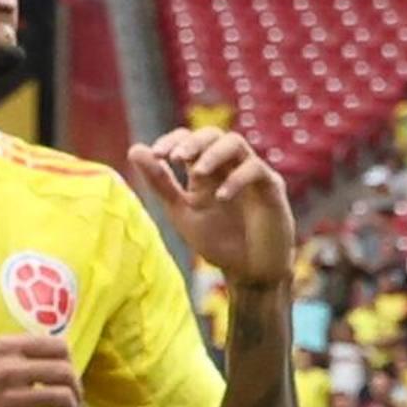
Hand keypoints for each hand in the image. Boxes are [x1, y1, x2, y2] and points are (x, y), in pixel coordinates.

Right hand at [0, 335, 81, 406]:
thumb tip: (35, 360)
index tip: (64, 376)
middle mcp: (9, 369)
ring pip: (61, 399)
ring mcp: (9, 399)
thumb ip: (5, 353)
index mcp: (3, 348)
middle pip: (65, 373)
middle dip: (75, 390)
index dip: (68, 362)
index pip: (56, 346)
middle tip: (70, 403)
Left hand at [126, 128, 294, 286]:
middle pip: (213, 134)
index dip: (173, 140)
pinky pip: (255, 169)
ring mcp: (251, 174)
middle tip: (175, 158)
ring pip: (235, 143)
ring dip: (213, 153)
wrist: (249, 272)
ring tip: (197, 173)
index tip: (156, 155)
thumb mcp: (182, 212)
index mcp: (205, 171)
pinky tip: (220, 197)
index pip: (189, 139)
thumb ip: (161, 183)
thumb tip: (134, 149)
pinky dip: (236, 179)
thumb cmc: (218, 241)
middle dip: (193, 142)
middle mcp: (228, 166)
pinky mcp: (272, 187)